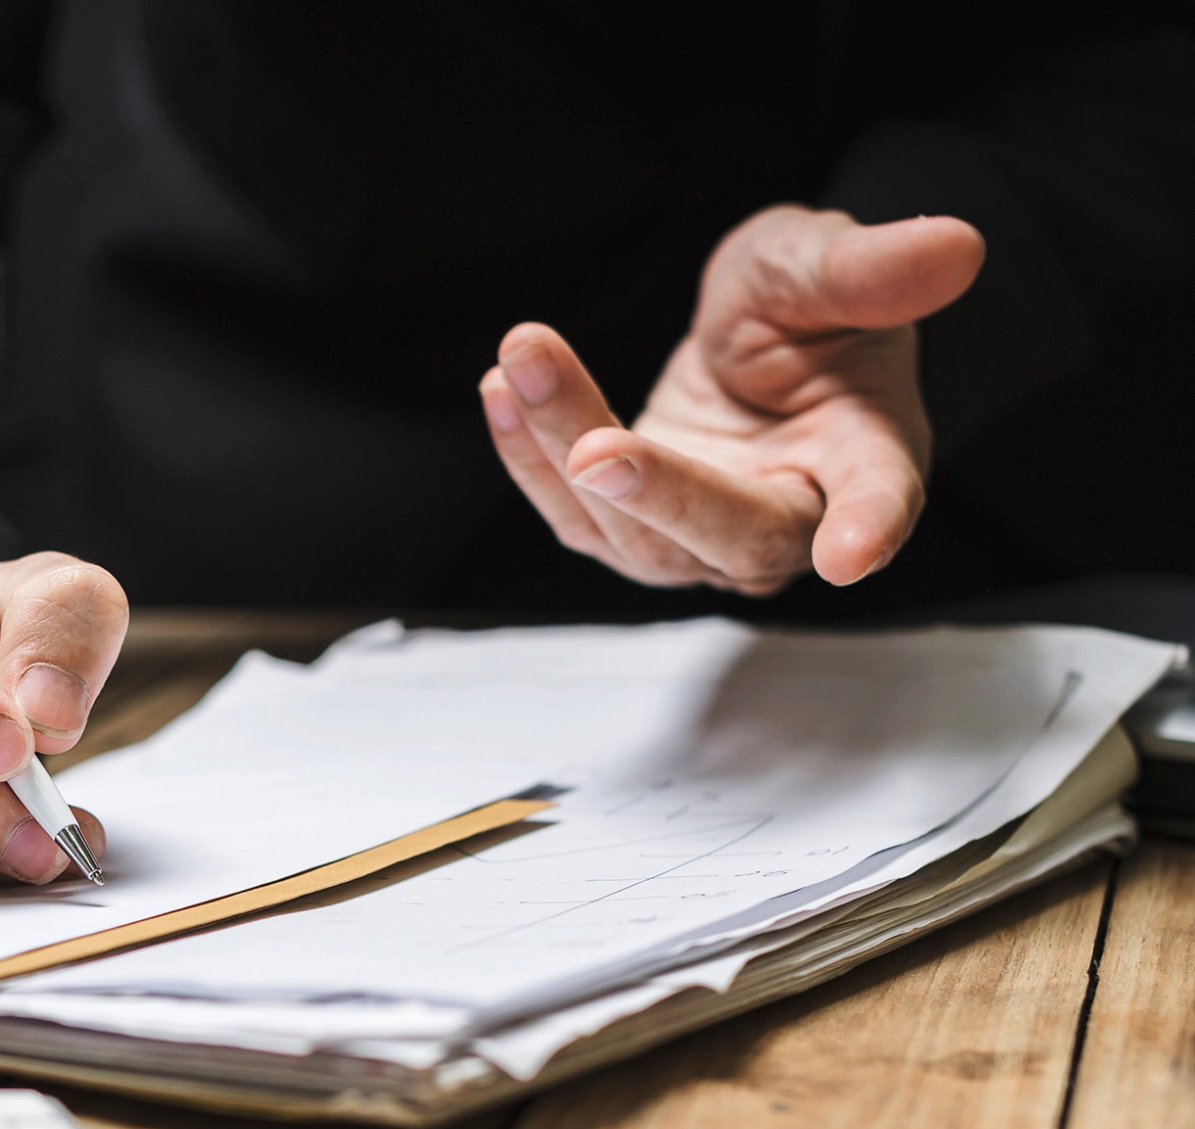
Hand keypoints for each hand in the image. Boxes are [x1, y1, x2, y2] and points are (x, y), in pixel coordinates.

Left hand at [480, 205, 984, 594]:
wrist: (752, 339)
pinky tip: (502, 387)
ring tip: (525, 358)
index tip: (850, 554)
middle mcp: (790, 518)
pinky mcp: (634, 529)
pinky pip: (575, 516)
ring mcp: (704, 537)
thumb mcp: (826, 263)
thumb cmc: (807, 307)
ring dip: (564, 445)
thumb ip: (871, 268)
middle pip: (733, 536)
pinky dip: (528, 455)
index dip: (868, 526)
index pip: (877, 501)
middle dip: (662, 495)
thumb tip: (955, 244)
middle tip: (597, 448)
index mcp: (868, 457)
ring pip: (632, 530)